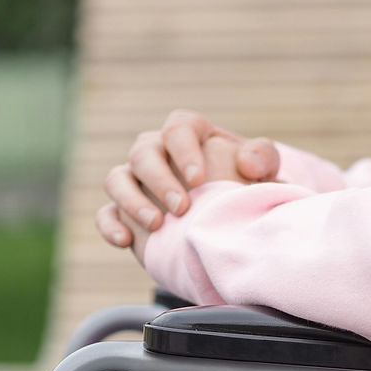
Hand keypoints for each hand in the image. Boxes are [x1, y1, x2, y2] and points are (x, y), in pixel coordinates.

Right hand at [96, 108, 279, 249]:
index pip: (178, 128)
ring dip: (132, 200)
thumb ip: (262, 158)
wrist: (232, 221)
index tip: (199, 179)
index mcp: (190, 134)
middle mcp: (157, 151)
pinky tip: (125, 242)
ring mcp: (137, 181)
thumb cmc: (248, 188)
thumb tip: (248, 163)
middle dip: (160, 179)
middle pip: (143, 152)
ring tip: (156, 225)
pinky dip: (110, 225)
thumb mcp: (263, 172)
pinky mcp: (125, 212)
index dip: (184, 150)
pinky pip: (106, 213)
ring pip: (117, 178)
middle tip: (181, 208)